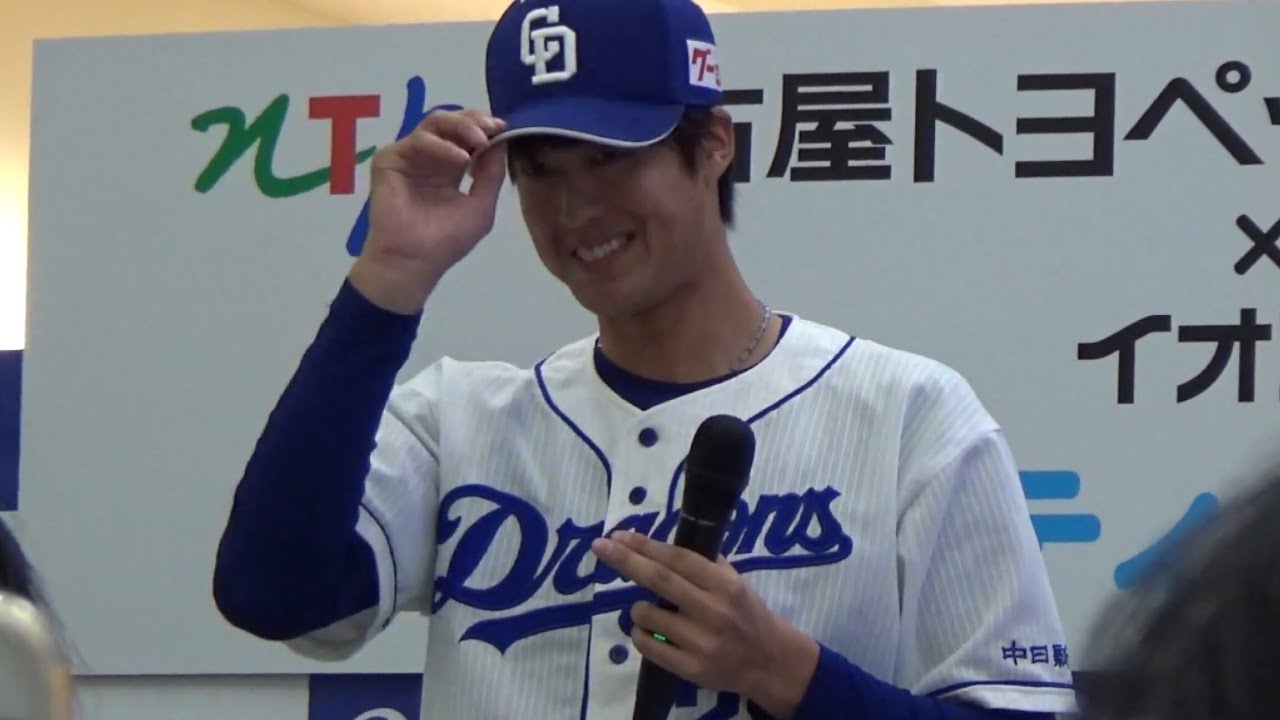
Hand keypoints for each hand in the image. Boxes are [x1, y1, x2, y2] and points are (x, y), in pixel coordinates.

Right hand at [351, 108, 508, 312]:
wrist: (415, 262)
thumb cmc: (447, 241)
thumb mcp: (481, 206)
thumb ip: (492, 174)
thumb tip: (503, 141)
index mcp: (450, 166)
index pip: (467, 134)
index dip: (485, 126)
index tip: (503, 127)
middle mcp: (430, 157)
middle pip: (451, 121)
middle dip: (474, 120)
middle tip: (491, 127)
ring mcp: (409, 156)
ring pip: (434, 123)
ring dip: (460, 127)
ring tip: (479, 141)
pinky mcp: (389, 159)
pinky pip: (416, 141)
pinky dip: (440, 145)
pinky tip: (460, 159)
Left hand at [591, 530, 819, 718]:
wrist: (770, 662)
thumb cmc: (748, 614)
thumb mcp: (735, 582)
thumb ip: (704, 564)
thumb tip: (659, 545)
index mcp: (725, 585)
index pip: (677, 559)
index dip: (645, 545)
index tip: (619, 534)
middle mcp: (713, 611)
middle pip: (658, 580)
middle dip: (625, 560)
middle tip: (600, 546)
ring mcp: (701, 642)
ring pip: (648, 615)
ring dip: (637, 608)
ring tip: (645, 608)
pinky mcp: (691, 668)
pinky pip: (648, 647)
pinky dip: (639, 634)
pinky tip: (646, 631)